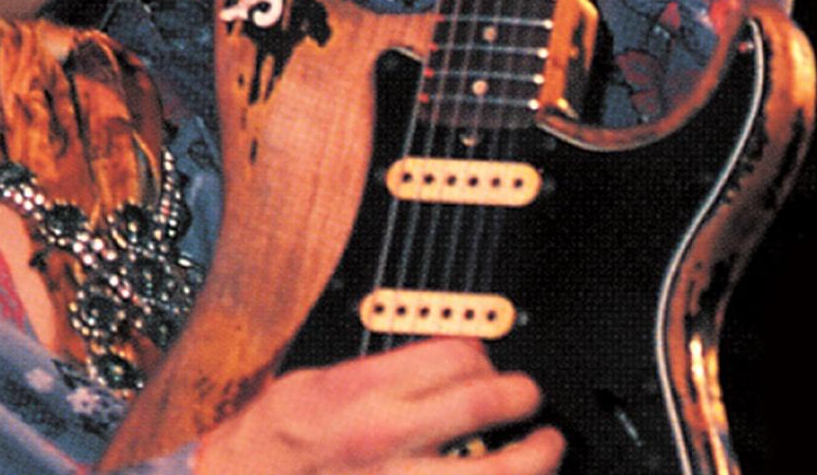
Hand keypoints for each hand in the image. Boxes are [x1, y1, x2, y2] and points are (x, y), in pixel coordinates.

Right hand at [193, 339, 564, 473]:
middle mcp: (388, 438)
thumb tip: (437, 364)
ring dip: (534, 458)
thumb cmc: (269, 443)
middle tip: (529, 398)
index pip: (455, 357)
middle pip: (485, 406)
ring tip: (547, 449)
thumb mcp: (314, 382)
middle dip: (521, 396)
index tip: (484, 361)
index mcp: (364, 392)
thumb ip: (377, 373)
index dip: (480, 353)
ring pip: (495, 472)